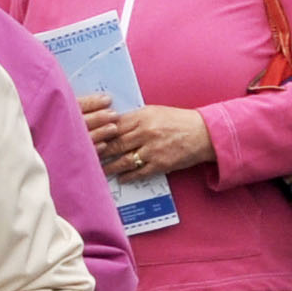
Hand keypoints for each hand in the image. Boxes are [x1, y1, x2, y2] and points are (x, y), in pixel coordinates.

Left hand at [87, 102, 212, 181]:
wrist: (204, 133)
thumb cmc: (178, 121)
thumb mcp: (156, 112)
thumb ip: (134, 119)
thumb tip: (110, 126)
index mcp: (144, 116)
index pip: (113, 126)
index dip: (99, 134)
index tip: (87, 139)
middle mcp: (146, 132)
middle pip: (114, 145)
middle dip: (99, 153)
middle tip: (87, 158)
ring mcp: (152, 150)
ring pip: (122, 161)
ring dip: (109, 167)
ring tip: (101, 170)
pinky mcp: (159, 164)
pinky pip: (137, 173)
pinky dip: (126, 177)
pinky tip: (120, 178)